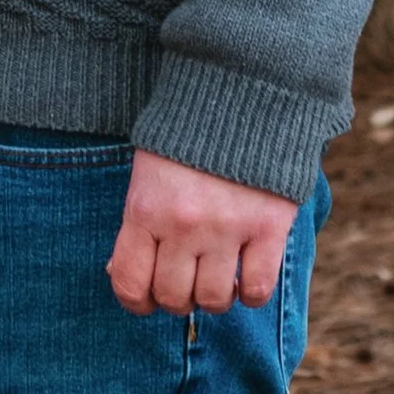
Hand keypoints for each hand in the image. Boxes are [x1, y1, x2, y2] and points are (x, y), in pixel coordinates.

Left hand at [107, 150, 296, 315]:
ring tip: (217, 275)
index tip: (147, 298)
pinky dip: (251, 292)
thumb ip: (139, 225)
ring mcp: (228, 228)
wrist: (239, 92)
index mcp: (146, 210)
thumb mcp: (146, 174)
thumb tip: (124, 277)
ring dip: (214, 296)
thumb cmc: (184, 137)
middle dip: (177, 298)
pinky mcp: (269, 227)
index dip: (137, 301)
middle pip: (173, 298)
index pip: (130, 283)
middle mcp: (184, 225)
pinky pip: (258, 289)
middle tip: (186, 279)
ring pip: (214, 300)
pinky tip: (246, 274)